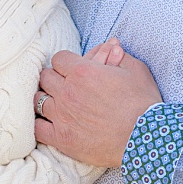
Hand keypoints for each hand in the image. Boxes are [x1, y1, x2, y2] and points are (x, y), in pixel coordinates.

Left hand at [35, 44, 162, 166]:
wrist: (145, 137)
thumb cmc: (142, 103)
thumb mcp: (136, 70)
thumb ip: (119, 55)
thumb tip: (112, 45)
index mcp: (83, 71)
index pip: (59, 59)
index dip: (67, 62)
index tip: (73, 69)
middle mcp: (68, 91)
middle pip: (45, 77)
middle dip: (55, 78)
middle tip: (66, 85)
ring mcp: (62, 116)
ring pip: (38, 100)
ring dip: (47, 99)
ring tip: (58, 103)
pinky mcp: (61, 138)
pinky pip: (37, 128)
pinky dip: (41, 124)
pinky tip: (50, 123)